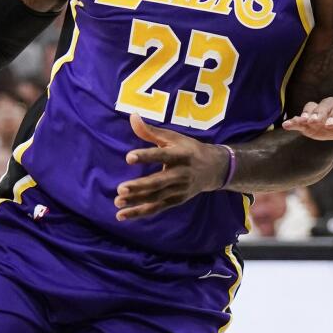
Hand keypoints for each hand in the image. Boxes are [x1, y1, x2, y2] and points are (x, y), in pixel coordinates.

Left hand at [114, 114, 230, 220]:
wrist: (214, 169)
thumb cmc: (189, 149)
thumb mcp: (173, 137)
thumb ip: (150, 131)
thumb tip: (132, 116)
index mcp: (181, 154)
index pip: (162, 155)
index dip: (146, 156)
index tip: (129, 157)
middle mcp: (181, 174)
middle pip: (159, 182)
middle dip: (140, 186)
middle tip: (121, 188)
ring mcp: (179, 190)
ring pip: (156, 197)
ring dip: (136, 200)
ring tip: (118, 200)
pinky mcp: (176, 200)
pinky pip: (156, 208)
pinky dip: (139, 213)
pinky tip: (122, 215)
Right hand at [282, 97, 332, 141]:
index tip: (330, 125)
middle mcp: (330, 105)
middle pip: (323, 107)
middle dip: (319, 114)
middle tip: (314, 121)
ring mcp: (318, 111)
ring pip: (311, 109)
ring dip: (306, 115)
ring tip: (301, 121)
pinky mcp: (308, 120)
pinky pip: (300, 118)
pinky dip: (293, 121)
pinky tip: (286, 125)